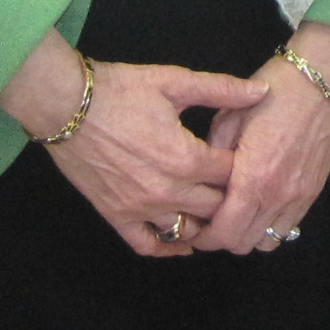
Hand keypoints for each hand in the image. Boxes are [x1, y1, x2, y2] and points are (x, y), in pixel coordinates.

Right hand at [0, 32, 264, 256]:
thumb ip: (221, 90)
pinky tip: (183, 243)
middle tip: (239, 185)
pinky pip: (148, 245)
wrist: (67, 104)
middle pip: (216, 208)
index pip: (233, 175)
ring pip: (187, 231)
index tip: (252, 158)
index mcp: (186, 158)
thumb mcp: (174, 81)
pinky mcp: (117, 216)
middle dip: (231, 197)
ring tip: (215, 210)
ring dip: (204, 223)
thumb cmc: (122, 90)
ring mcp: (141, 209)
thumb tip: (262, 92)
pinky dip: (169, 248)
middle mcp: (168, 191)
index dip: (246, 167)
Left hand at [197, 22, 329, 254]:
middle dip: (222, 238)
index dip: (204, 237)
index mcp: (253, 179)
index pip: (224, 232)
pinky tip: (260, 205)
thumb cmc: (271, 94)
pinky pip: (288, 228)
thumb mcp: (229, 118)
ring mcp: (299, 197)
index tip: (194, 225)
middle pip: (243, 243)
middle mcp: (277, 196)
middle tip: (210, 219)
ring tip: (236, 214)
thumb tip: (202, 184)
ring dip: (248, 234)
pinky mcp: (313, 193)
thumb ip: (213, 158)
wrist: (322, 81)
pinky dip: (270, 225)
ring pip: (267, 241)